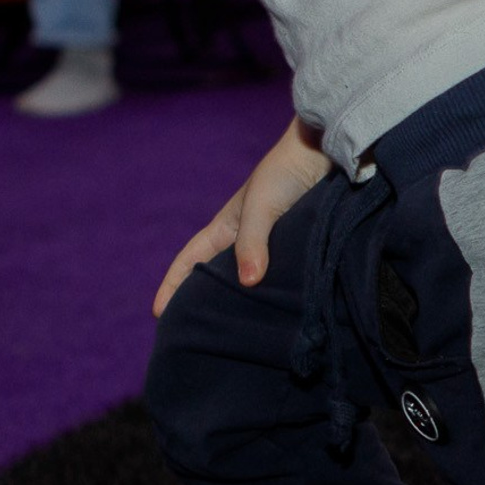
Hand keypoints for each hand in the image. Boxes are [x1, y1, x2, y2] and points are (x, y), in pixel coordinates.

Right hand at [153, 116, 332, 314]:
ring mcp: (273, 243)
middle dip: (202, 299)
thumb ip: (252, 241)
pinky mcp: (300, 246)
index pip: (191, 260)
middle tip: (194, 332)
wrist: (326, 152)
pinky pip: (281, 275)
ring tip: (235, 331)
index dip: (173, 284)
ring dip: (242, 300)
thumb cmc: (286, 173)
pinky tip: (278, 312)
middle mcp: (246, 238)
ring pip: (250, 278)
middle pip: (217, 275)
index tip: (158, 314)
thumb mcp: (262, 207)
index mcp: (227, 227)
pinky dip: (274, 292)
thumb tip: (248, 282)